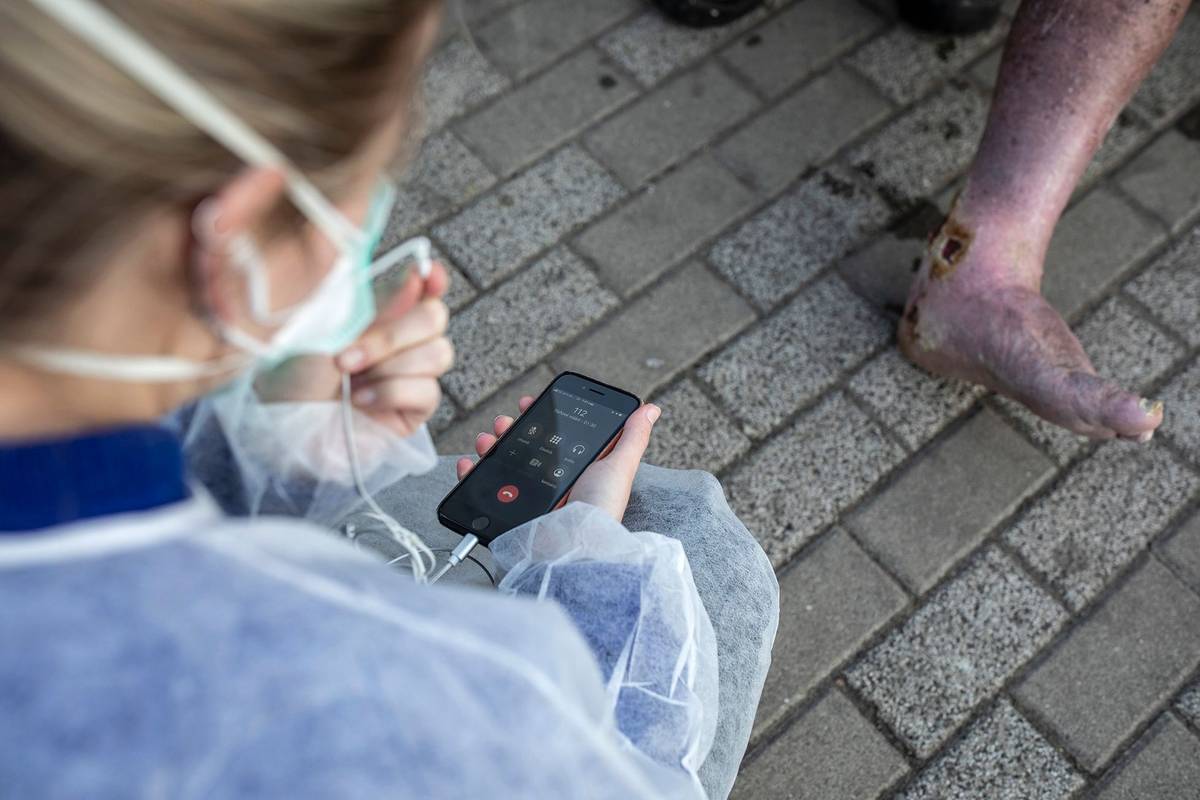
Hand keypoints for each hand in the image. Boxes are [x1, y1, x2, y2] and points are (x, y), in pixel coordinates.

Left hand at [255, 261, 453, 436]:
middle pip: (434, 317)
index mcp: (378, 312)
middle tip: (347, 355)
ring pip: (436, 353)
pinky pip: (427, 390)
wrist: (285, 423)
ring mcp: (411, 373)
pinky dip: (389, 393)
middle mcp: (400, 340)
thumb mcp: (331, 328)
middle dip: (391, 335)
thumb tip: (416, 276)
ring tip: (350, 381)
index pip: (421, 286)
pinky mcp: (415, 408)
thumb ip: (378, 303)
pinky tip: (361, 401)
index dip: (432, 278)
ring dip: (387, 366)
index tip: (428, 275)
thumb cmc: (295, 374)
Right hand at [456, 396, 661, 522]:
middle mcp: (551, 483)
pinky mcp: (507, 513)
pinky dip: (472, 473)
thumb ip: (631, 438)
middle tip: (506, 420)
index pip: (555, 436)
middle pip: (525, 447)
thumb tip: (650, 408)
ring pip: (502, 463)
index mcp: (576, 471)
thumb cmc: (598, 510)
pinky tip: (471, 463)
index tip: (531, 402)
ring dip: (490, 444)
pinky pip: (484, 490)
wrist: (572, 548)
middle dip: (512, 428)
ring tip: (488, 439)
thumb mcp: (619, 468)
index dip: (542, 416)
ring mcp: (528, 498)